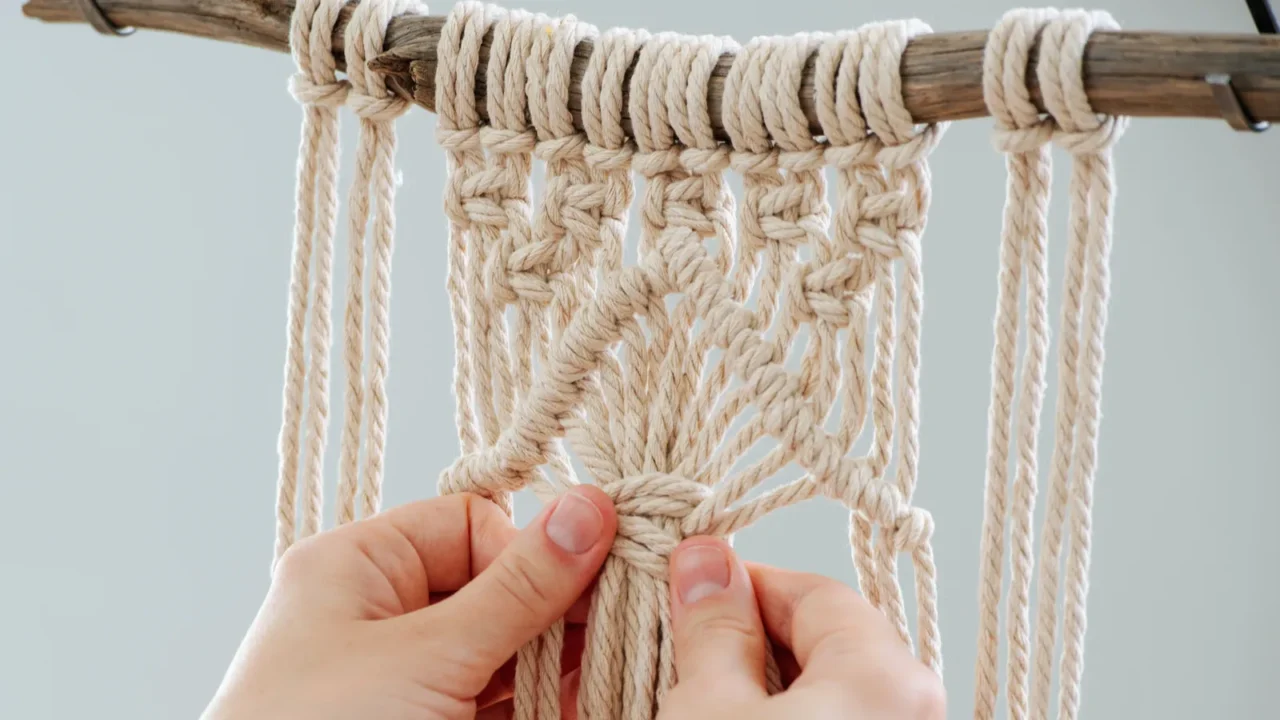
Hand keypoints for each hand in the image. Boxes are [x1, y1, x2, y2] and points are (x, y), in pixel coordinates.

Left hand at [202, 487, 618, 719]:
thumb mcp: (429, 655)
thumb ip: (518, 587)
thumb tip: (590, 507)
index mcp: (355, 566)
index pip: (470, 525)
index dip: (527, 553)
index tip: (584, 586)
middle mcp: (376, 613)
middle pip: (492, 586)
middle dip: (554, 612)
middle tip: (618, 626)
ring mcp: (400, 677)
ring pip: (501, 649)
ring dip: (555, 662)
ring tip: (609, 669)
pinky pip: (496, 698)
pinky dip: (539, 701)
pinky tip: (582, 702)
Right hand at [661, 538, 945, 719]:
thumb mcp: (709, 713)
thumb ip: (712, 631)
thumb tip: (705, 562)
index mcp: (889, 678)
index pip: (814, 592)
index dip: (742, 584)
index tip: (691, 591)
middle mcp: (918, 712)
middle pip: (827, 645)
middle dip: (752, 641)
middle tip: (686, 654)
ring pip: (831, 695)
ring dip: (767, 691)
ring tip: (705, 704)